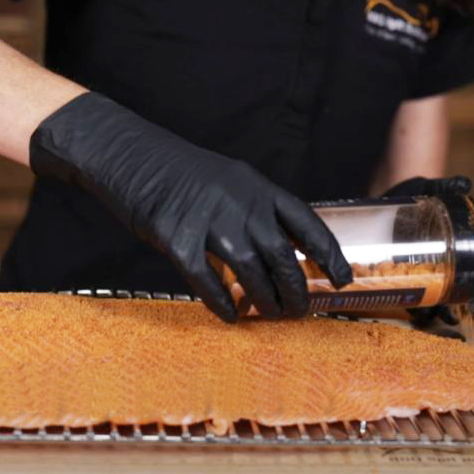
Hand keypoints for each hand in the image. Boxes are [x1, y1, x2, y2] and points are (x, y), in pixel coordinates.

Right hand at [30, 92, 352, 321]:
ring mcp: (209, 223)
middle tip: (300, 311)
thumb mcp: (228, 179)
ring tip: (271, 316)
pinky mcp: (178, 241)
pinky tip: (230, 316)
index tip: (342, 278)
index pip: (306, 223)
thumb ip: (253, 209)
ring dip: (266, 301)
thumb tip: (275, 251)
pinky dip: (222, 304)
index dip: (329, 254)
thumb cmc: (178, 171)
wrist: (131, 156)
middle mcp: (239, 204)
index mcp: (257, 186)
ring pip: (251, 273)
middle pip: (282, 256)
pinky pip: (208, 282)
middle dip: (297, 290)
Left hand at [382, 175, 473, 324]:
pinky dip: (415, 306)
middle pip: (461, 286)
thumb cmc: (412, 194)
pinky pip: (413, 295)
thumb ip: (445, 185)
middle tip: (460, 311)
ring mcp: (425, 269)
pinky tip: (414, 313)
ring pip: (439, 295)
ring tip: (436, 317)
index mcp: (462, 242)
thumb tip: (464, 183)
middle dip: (463, 301)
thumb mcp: (428, 187)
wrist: (381, 201)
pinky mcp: (403, 275)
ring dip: (439, 310)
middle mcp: (447, 260)